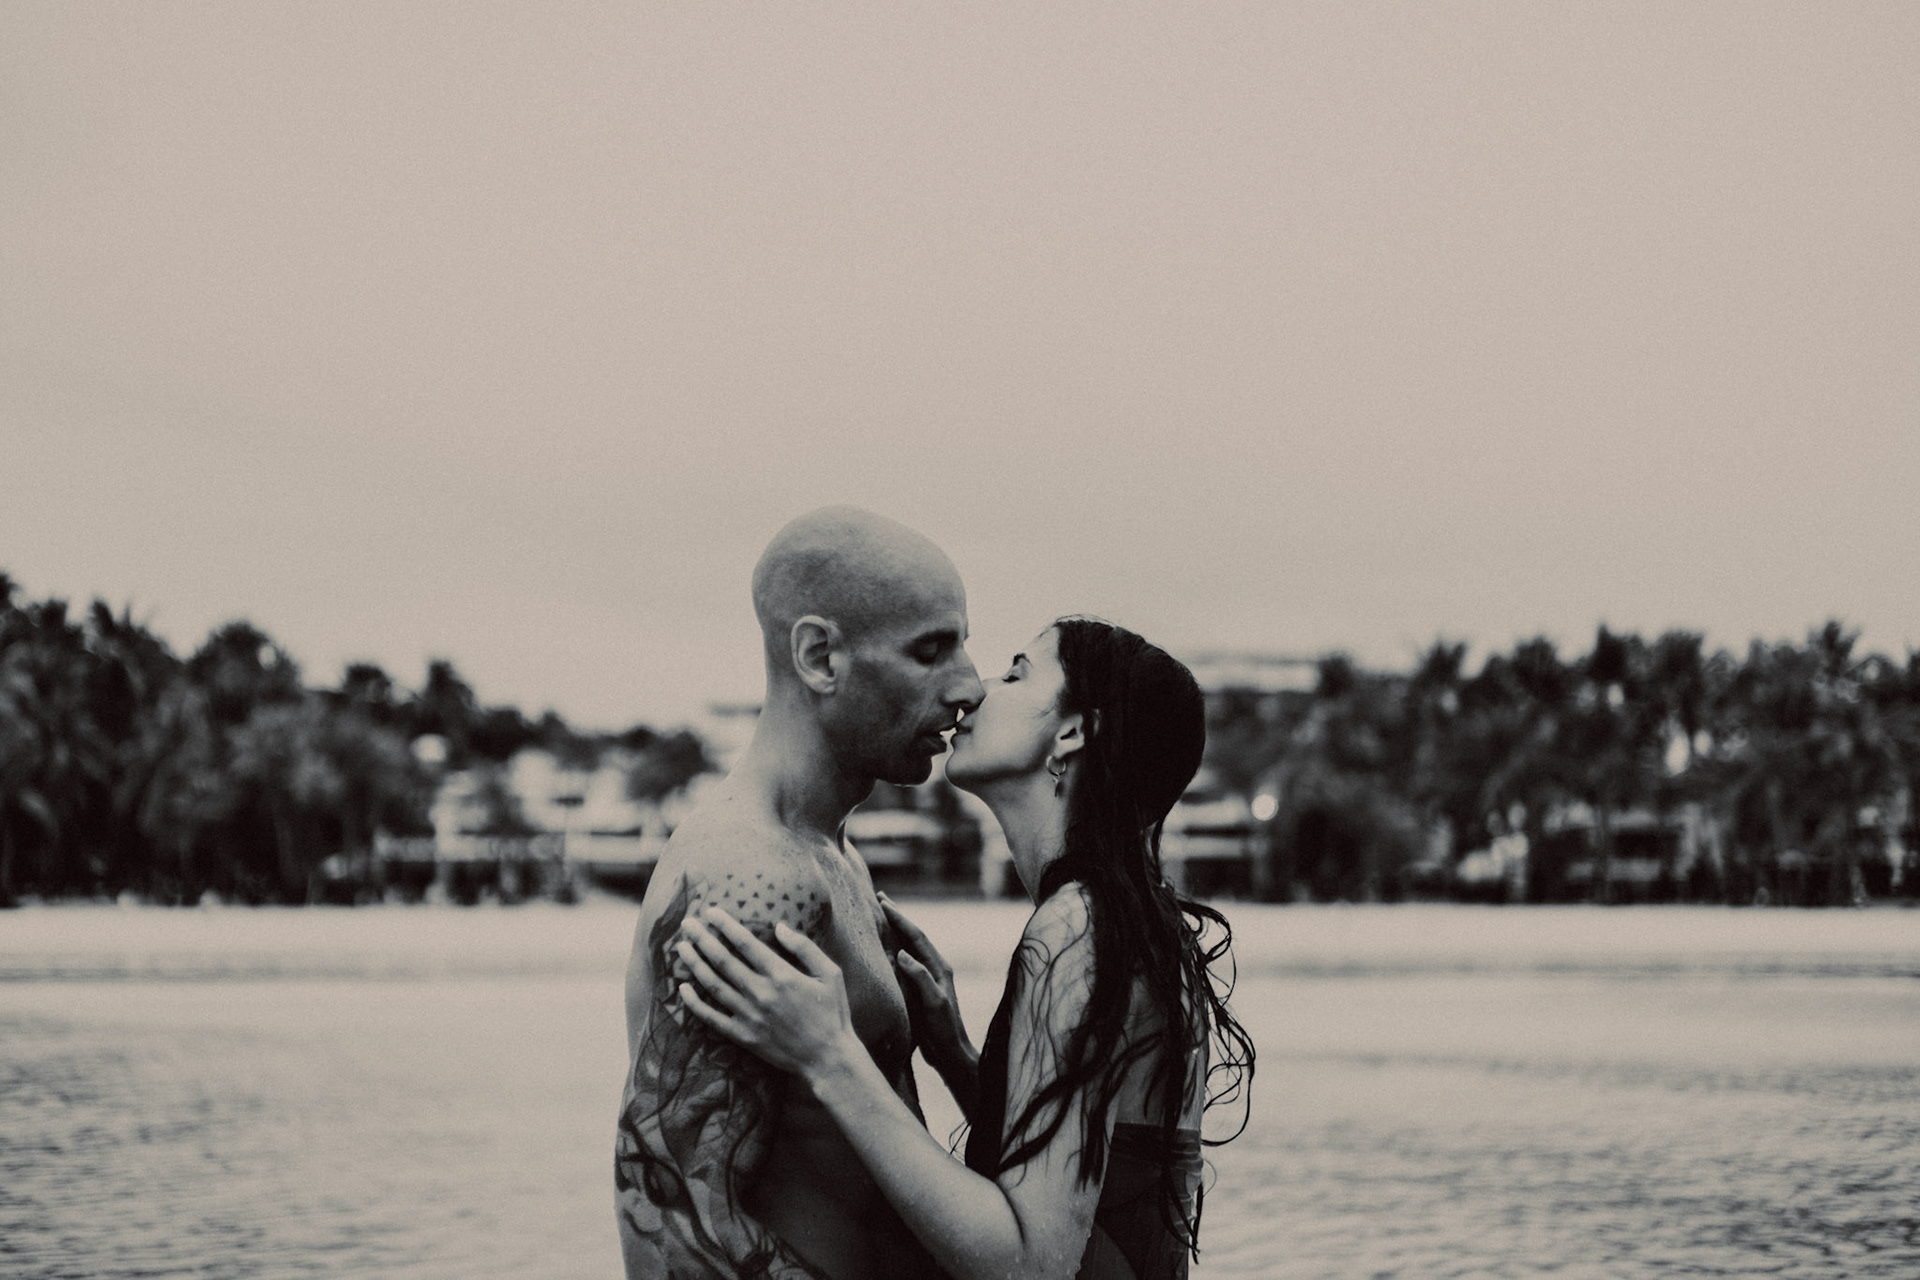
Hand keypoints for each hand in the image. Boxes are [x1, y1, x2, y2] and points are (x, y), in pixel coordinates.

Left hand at [676, 906, 858, 1080]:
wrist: (828, 1058)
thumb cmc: (832, 1013)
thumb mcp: (830, 973)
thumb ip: (805, 948)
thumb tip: (780, 926)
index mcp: (782, 975)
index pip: (746, 943)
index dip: (726, 925)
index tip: (711, 912)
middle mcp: (761, 993)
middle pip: (723, 960)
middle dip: (702, 938)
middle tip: (687, 923)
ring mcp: (749, 1016)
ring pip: (714, 985)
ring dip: (694, 964)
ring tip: (681, 947)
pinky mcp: (743, 1036)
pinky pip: (712, 1018)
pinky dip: (695, 1003)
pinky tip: (683, 989)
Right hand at [879, 893, 974, 1077]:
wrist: (950, 1053)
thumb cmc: (943, 1029)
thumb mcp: (933, 1002)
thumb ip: (920, 977)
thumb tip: (901, 953)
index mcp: (939, 967)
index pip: (917, 937)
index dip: (901, 919)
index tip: (884, 903)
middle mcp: (935, 968)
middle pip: (914, 936)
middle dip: (898, 918)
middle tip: (880, 898)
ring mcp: (928, 978)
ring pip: (909, 947)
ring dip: (896, 931)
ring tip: (881, 917)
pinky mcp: (921, 988)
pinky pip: (906, 962)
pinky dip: (894, 949)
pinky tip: (884, 948)